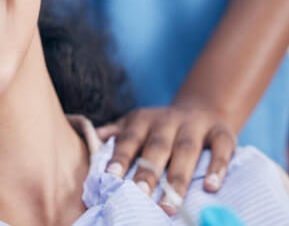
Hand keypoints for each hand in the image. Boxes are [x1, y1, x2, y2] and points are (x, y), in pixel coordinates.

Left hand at [96, 104, 236, 215]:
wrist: (202, 108)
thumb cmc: (160, 127)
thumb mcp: (135, 125)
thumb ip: (115, 134)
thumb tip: (93, 142)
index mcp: (143, 121)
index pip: (129, 139)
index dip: (120, 157)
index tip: (111, 177)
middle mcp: (168, 121)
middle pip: (157, 146)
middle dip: (148, 171)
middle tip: (139, 195)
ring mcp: (195, 126)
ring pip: (186, 151)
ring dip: (178, 179)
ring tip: (170, 206)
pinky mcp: (222, 133)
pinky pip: (220, 150)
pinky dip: (216, 168)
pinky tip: (210, 188)